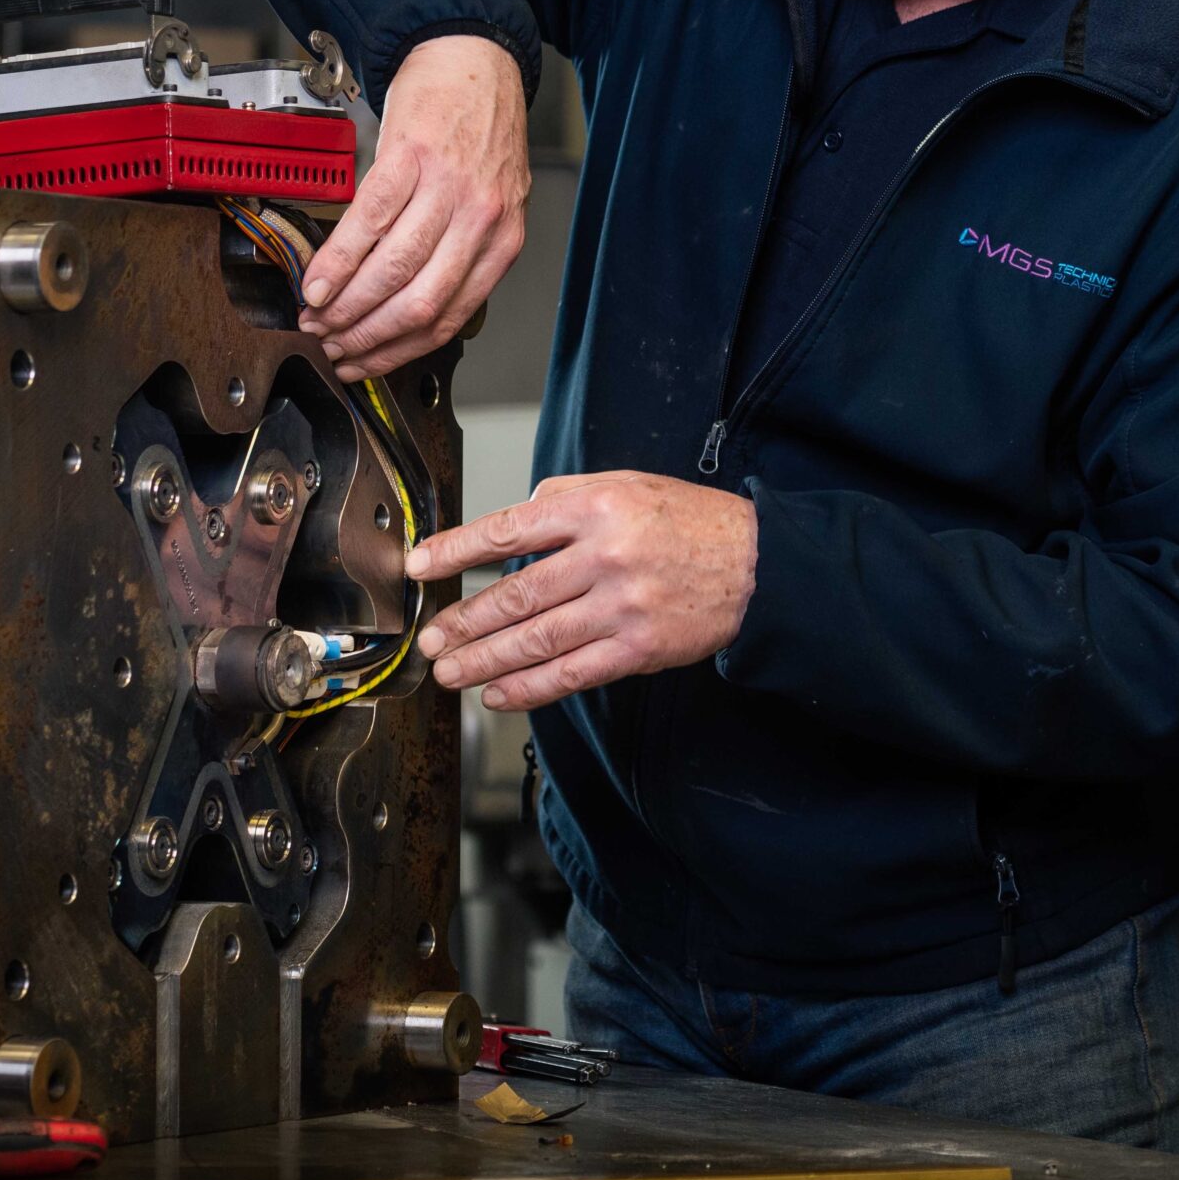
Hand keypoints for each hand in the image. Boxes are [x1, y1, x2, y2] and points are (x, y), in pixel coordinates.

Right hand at [300, 35, 528, 380]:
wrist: (472, 57)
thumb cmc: (478, 129)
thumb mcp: (489, 201)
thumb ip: (461, 253)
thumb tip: (402, 309)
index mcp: (503, 239)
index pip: (448, 318)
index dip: (396, 350)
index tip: (360, 364)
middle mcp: (482, 219)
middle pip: (419, 302)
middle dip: (366, 335)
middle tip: (330, 345)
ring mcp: (448, 188)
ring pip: (394, 269)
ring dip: (347, 305)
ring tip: (316, 317)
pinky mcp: (412, 157)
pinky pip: (370, 221)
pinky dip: (338, 260)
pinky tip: (318, 279)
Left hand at [406, 473, 758, 710]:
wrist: (758, 565)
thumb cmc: (688, 522)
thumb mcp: (625, 485)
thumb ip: (564, 498)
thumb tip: (513, 524)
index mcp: (596, 509)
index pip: (509, 530)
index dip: (456, 551)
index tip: (420, 566)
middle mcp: (605, 557)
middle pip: (516, 595)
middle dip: (463, 621)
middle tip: (430, 639)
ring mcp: (622, 607)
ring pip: (536, 640)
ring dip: (484, 660)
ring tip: (450, 671)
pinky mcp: (638, 649)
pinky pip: (571, 673)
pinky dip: (529, 688)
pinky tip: (498, 694)